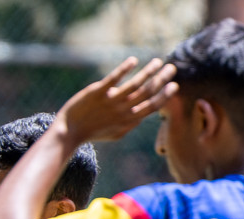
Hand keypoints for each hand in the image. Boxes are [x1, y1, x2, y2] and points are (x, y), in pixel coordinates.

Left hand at [58, 56, 177, 144]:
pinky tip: (134, 60)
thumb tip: (143, 114)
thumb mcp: (116, 133)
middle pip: (147, 93)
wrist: (69, 132)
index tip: (174, 85)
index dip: (164, 96)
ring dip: (149, 71)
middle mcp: (122, 111)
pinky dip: (125, 68)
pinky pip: (114, 78)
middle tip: (171, 68)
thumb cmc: (94, 132)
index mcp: (128, 121)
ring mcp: (110, 101)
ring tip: (157, 62)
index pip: (152, 106)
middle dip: (162, 80)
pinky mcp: (97, 92)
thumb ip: (131, 124)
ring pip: (135, 84)